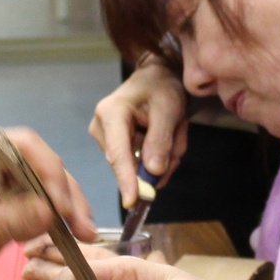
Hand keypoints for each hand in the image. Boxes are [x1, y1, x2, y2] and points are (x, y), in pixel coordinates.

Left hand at [0, 127, 96, 234]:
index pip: (20, 146)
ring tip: (83, 234)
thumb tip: (51, 211)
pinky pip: (38, 207)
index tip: (62, 204)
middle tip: (82, 225)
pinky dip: (56, 221)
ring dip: (67, 208)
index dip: (48, 171)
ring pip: (44, 186)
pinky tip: (69, 237)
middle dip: (64, 193)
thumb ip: (8, 220)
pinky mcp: (4, 208)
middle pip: (38, 164)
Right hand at [90, 62, 189, 205]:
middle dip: (161, 159)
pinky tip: (165, 137)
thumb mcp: (168, 108)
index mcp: (110, 114)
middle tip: (178, 132)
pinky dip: (159, 157)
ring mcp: (107, 140)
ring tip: (173, 129)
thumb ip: (161, 140)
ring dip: (164, 156)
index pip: (118, 153)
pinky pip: (141, 165)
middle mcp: (101, 129)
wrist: (156, 77)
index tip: (133, 202)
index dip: (126, 179)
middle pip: (131, 164)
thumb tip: (153, 173)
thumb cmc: (161, 87)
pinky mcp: (115, 148)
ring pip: (140, 167)